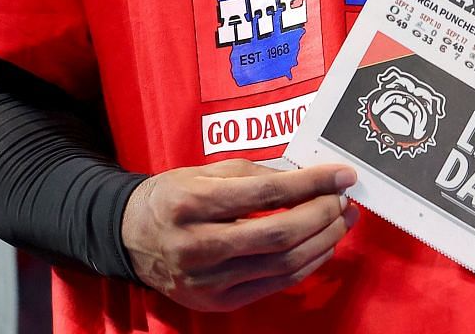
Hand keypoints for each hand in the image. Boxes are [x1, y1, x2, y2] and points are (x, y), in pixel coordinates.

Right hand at [121, 159, 358, 310]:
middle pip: (279, 234)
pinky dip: (305, 265)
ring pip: (282, 264)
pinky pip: (274, 285)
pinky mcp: (217, 302)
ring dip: (322, 241)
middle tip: (344, 200)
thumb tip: (309, 179)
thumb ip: (258, 174)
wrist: (130, 237)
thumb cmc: (174, 197)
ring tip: (341, 221)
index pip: (267, 194)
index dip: (312, 184)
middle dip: (322, 215)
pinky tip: (320, 246)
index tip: (342, 175)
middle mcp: (198, 245)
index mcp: (194, 203)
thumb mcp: (207, 172)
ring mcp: (207, 280)